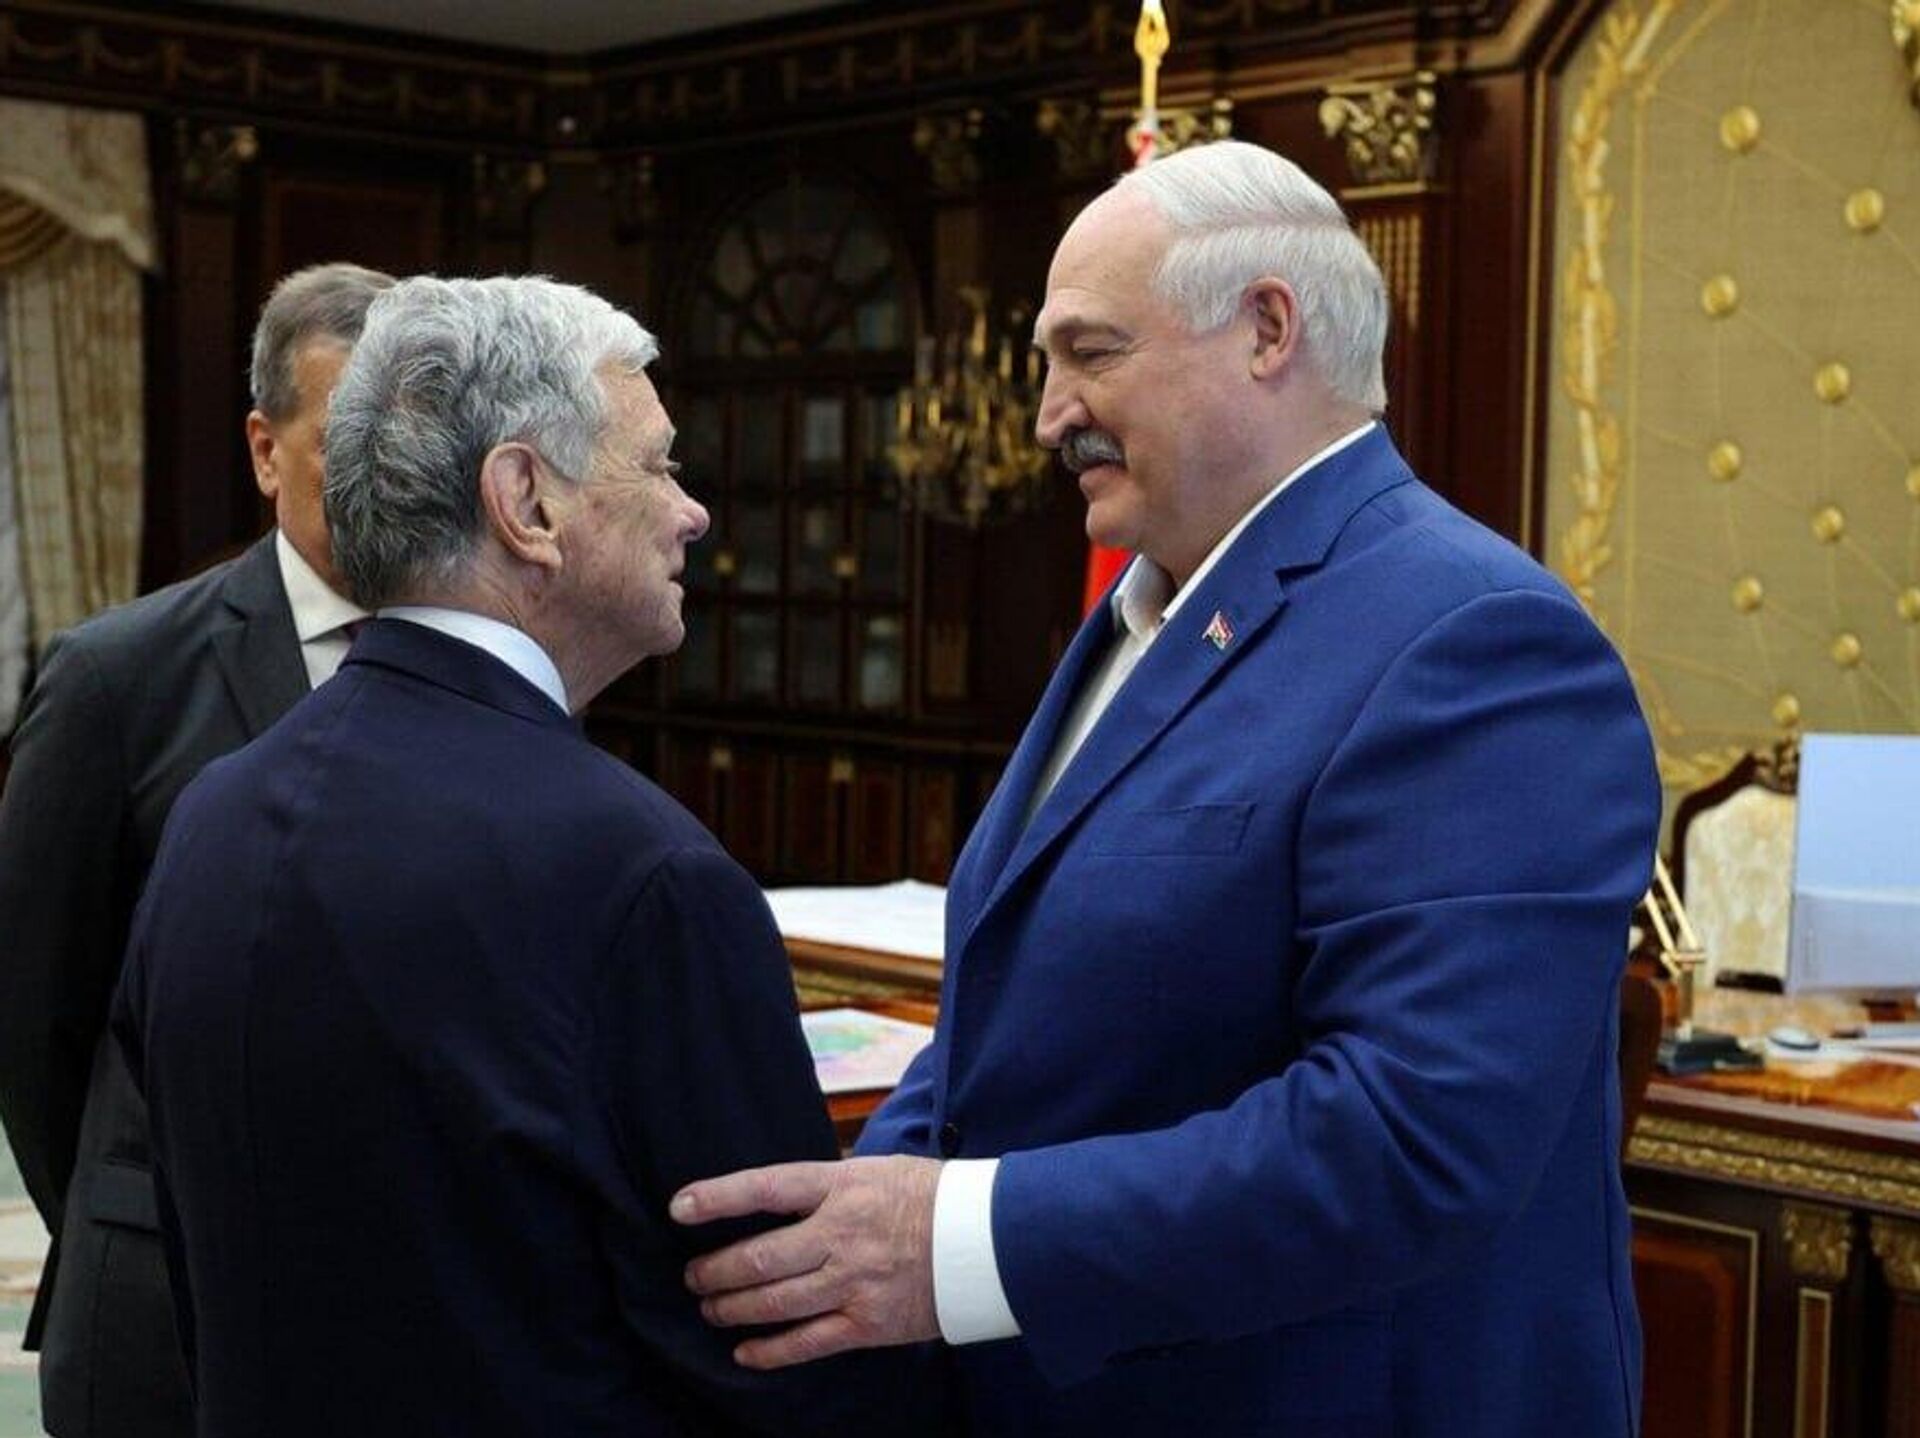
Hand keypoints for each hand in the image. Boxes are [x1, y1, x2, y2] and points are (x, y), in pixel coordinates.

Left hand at [671, 1155, 943, 1367]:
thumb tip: (783, 1191)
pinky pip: (807, 1343)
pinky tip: (744, 1352)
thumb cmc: (931, 1197)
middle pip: (760, 1256)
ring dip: (733, 1308)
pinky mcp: (868, 1323)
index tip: (679, 1207)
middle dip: (716, 1270)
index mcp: (842, 1187)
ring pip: (775, 1302)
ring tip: (711, 1307)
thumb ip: (828, 1183)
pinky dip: (769, 1351)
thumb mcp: (877, 1170)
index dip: (718, 1197)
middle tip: (693, 1276)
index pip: (766, 1188)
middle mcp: (842, 1234)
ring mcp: (854, 1282)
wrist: (987, 1240)